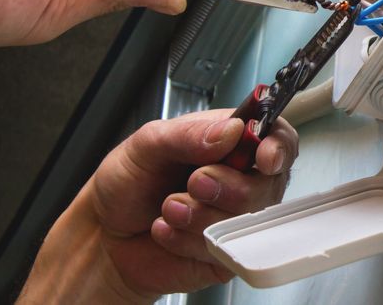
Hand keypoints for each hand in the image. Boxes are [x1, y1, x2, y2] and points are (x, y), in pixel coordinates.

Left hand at [20, 109, 299, 302]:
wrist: (105, 232)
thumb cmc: (128, 183)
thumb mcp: (147, 143)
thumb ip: (188, 133)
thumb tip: (230, 130)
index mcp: (231, 141)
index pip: (276, 138)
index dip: (277, 148)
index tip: (262, 158)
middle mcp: (241, 178)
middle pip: (268, 183)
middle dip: (226, 186)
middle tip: (192, 182)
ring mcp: (237, 218)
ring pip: (244, 220)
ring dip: (198, 215)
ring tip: (168, 207)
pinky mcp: (227, 253)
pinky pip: (224, 250)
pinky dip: (187, 240)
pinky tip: (168, 230)